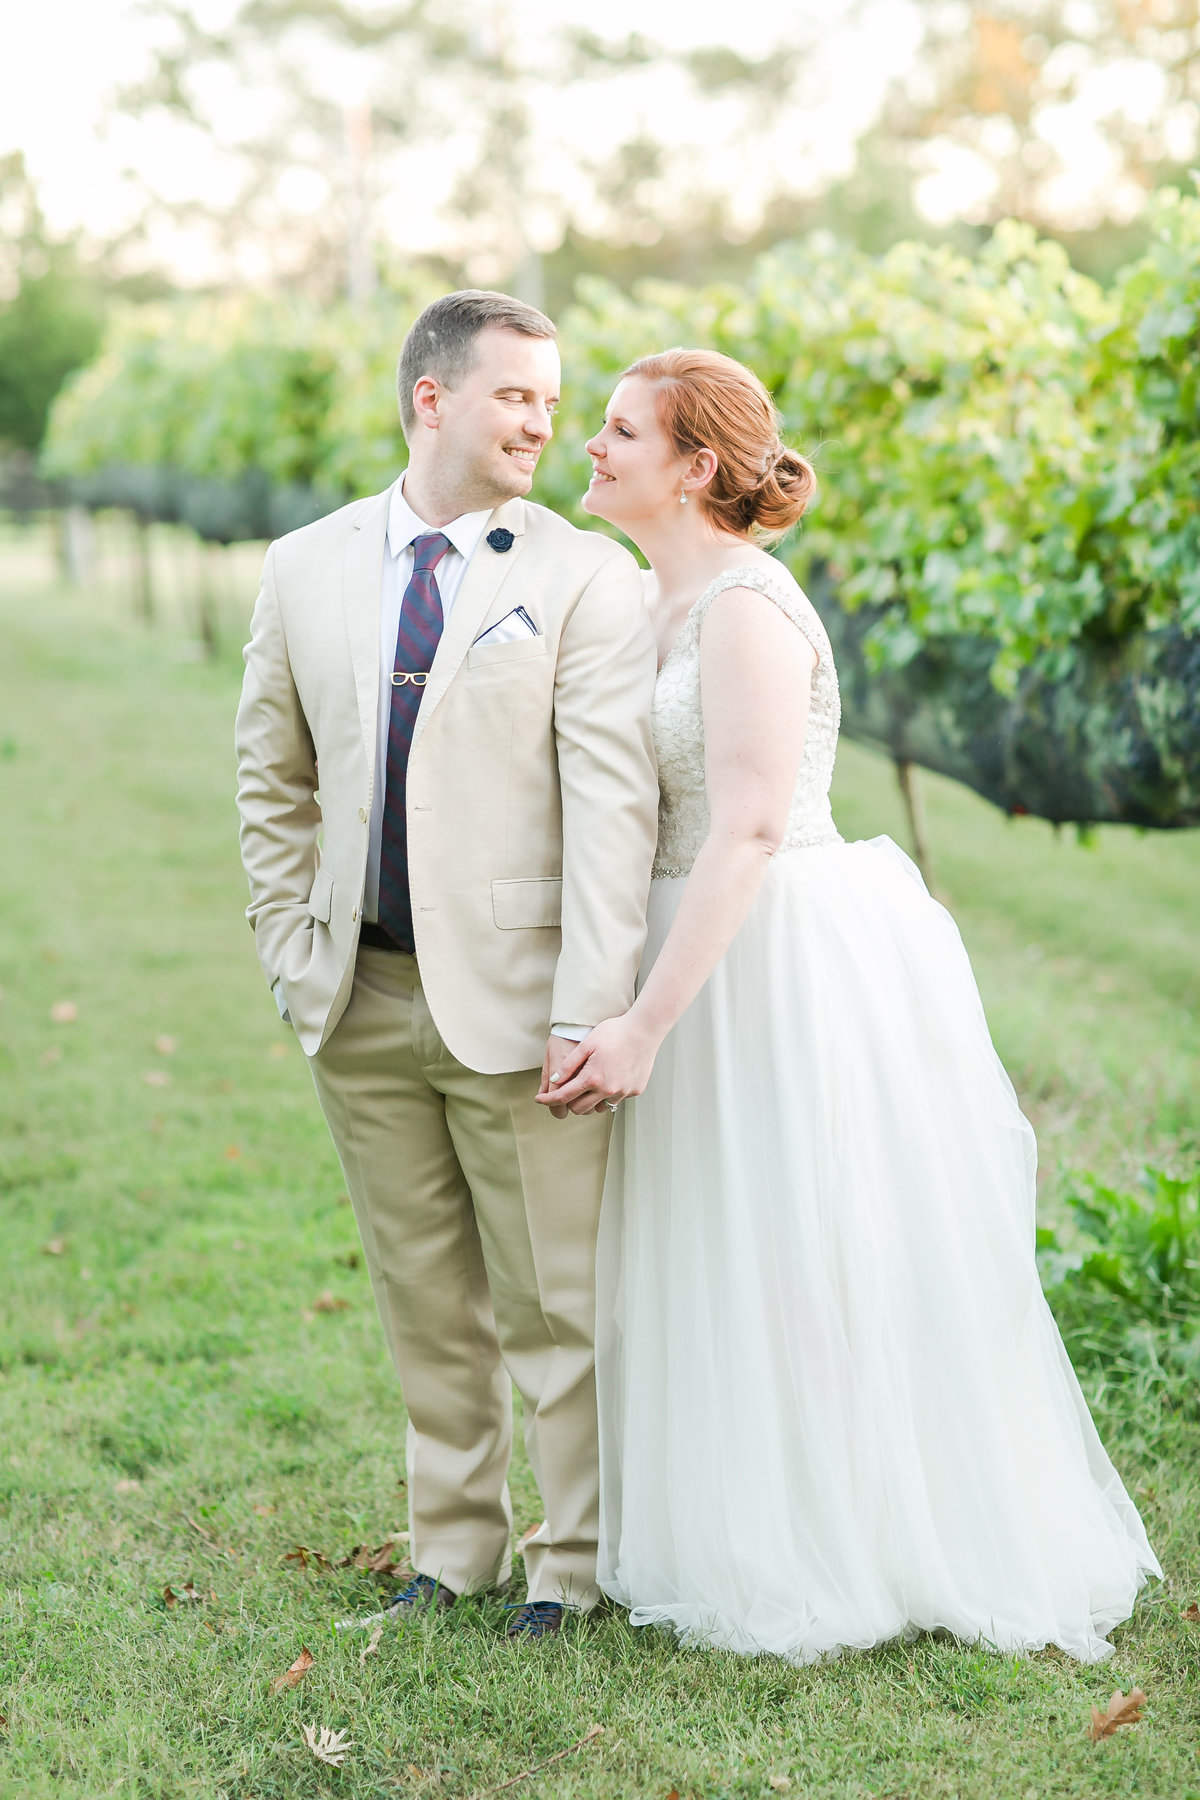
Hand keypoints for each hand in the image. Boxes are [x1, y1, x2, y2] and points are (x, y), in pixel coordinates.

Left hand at [535, 1013, 659, 1114]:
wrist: (645, 1030)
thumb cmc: (615, 1032)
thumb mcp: (587, 1044)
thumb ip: (569, 1064)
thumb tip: (555, 1080)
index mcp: (592, 1078)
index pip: (564, 1097)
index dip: (548, 1099)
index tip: (539, 1100)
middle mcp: (608, 1090)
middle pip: (579, 1109)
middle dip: (569, 1101)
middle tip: (567, 1089)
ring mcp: (623, 1092)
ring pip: (599, 1107)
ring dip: (590, 1100)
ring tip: (590, 1084)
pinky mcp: (635, 1090)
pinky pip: (616, 1099)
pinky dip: (608, 1094)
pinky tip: (610, 1078)